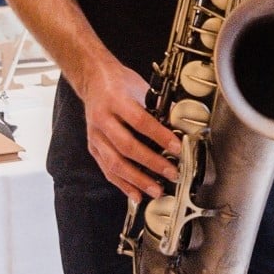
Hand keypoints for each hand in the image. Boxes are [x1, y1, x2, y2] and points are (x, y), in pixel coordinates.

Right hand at [74, 55, 181, 201]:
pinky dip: (123, 184)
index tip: (177, 147)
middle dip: (151, 163)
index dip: (159, 136)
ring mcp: (95, 136)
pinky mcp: (93, 148)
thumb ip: (158, 107)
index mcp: (116, 100)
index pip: (140, 121)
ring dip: (137, 180)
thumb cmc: (119, 83)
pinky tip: (136, 194)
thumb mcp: (140, 87)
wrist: (93, 79)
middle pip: (126, 146)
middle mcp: (102, 119)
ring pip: (115, 163)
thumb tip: (181, 125)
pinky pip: (107, 170)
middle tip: (171, 172)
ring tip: (156, 190)